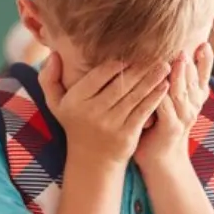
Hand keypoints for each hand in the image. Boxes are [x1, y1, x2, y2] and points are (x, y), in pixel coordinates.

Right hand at [39, 52, 170, 166]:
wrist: (92, 160)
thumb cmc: (76, 123)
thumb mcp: (55, 103)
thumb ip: (48, 78)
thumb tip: (54, 53)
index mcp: (76, 101)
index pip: (98, 76)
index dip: (115, 64)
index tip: (129, 53)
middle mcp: (92, 112)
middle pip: (120, 85)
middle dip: (140, 68)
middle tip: (156, 53)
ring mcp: (111, 124)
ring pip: (134, 96)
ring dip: (152, 79)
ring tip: (164, 66)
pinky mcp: (127, 134)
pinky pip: (143, 111)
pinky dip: (155, 97)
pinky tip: (165, 85)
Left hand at [134, 43, 213, 168]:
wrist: (161, 160)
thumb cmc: (161, 125)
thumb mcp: (172, 101)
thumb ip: (175, 82)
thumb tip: (171, 55)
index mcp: (195, 97)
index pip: (203, 74)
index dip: (205, 60)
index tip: (204, 43)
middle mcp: (193, 106)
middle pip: (192, 80)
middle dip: (189, 62)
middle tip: (186, 46)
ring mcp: (183, 117)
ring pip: (180, 91)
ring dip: (179, 75)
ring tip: (178, 59)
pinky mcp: (170, 127)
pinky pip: (165, 106)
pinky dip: (161, 94)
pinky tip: (158, 83)